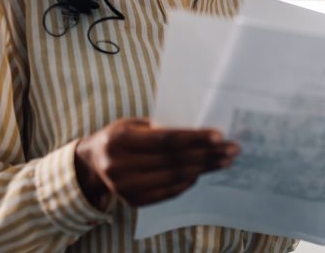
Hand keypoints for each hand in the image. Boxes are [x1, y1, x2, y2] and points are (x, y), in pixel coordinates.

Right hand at [74, 118, 238, 207]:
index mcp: (120, 140)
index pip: (165, 140)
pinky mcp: (133, 201)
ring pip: (175, 177)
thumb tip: (200, 127)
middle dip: (208, 154)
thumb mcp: (134, 124)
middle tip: (233, 148)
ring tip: (225, 160)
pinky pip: (169, 192)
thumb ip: (161, 127)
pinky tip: (204, 171)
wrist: (92, 163)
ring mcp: (125, 187)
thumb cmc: (120, 136)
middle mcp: (120, 166)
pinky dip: (189, 181)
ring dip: (205, 168)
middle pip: (174, 160)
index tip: (220, 135)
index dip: (194, 138)